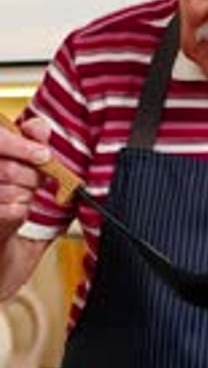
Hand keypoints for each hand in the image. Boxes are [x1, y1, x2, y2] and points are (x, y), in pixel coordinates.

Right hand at [0, 116, 51, 239]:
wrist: (0, 239)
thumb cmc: (5, 193)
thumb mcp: (18, 161)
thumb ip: (28, 139)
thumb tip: (40, 128)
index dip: (22, 146)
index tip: (43, 155)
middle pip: (10, 169)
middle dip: (32, 176)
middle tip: (33, 180)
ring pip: (12, 191)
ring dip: (26, 195)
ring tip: (20, 195)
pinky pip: (12, 211)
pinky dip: (20, 211)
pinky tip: (13, 209)